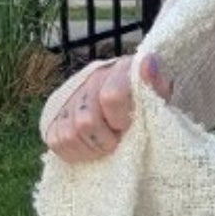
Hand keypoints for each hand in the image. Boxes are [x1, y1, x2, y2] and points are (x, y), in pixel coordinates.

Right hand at [45, 52, 171, 163]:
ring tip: (106, 144)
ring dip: (92, 147)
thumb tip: (148, 63)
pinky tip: (91, 147)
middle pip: (86, 121)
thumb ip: (155, 83)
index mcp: (118, 71)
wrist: (128, 104)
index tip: (126, 126)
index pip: (111, 96)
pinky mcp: (55, 116)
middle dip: (105, 139)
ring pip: (70, 134)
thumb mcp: (159, 94)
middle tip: (117, 140)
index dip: (119, 119)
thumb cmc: (147, 102)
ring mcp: (71, 98)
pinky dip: (76, 151)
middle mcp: (91, 80)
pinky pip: (56, 141)